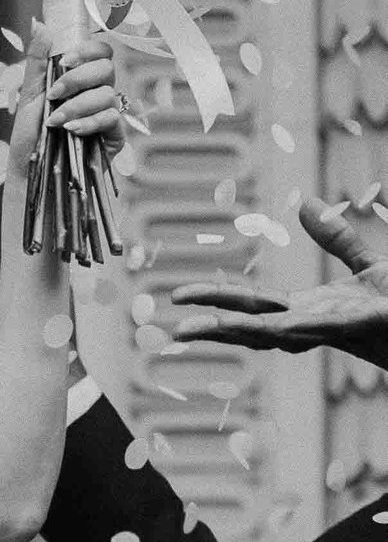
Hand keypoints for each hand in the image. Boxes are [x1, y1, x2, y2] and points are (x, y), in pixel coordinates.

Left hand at [4, 31, 123, 178]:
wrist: (29, 175)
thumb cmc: (29, 137)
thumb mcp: (29, 96)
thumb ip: (38, 61)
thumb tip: (41, 24)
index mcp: (82, 79)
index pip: (100, 51)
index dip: (87, 49)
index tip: (64, 60)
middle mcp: (98, 93)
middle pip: (107, 67)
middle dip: (78, 78)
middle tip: (54, 94)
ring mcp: (108, 115)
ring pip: (108, 93)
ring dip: (78, 104)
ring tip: (55, 122)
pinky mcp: (114, 138)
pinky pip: (112, 119)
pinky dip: (90, 122)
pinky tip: (71, 131)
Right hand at [163, 190, 387, 365]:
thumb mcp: (367, 264)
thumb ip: (336, 238)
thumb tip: (304, 204)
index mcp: (309, 312)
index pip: (253, 308)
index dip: (217, 300)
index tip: (181, 296)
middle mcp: (310, 328)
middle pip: (250, 326)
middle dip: (212, 325)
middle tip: (174, 324)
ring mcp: (326, 332)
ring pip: (268, 336)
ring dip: (230, 334)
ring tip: (193, 332)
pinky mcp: (349, 329)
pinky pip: (307, 332)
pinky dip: (277, 333)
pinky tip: (258, 331)